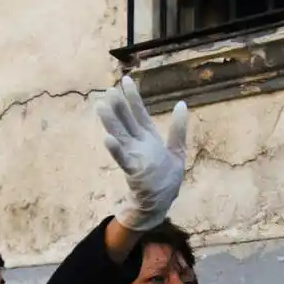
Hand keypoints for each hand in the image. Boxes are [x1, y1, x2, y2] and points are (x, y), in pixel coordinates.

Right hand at [97, 76, 188, 231]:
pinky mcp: (133, 171)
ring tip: (101, 107)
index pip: (140, 113)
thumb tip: (182, 104)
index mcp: (149, 138)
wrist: (160, 203)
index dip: (133, 96)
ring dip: (111, 122)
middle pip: (127, 121)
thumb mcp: (177, 151)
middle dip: (119, 105)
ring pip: (120, 135)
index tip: (127, 79)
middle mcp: (139, 144)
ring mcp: (134, 156)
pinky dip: (115, 149)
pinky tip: (107, 138)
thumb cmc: (166, 179)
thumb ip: (178, 128)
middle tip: (109, 89)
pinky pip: (123, 158)